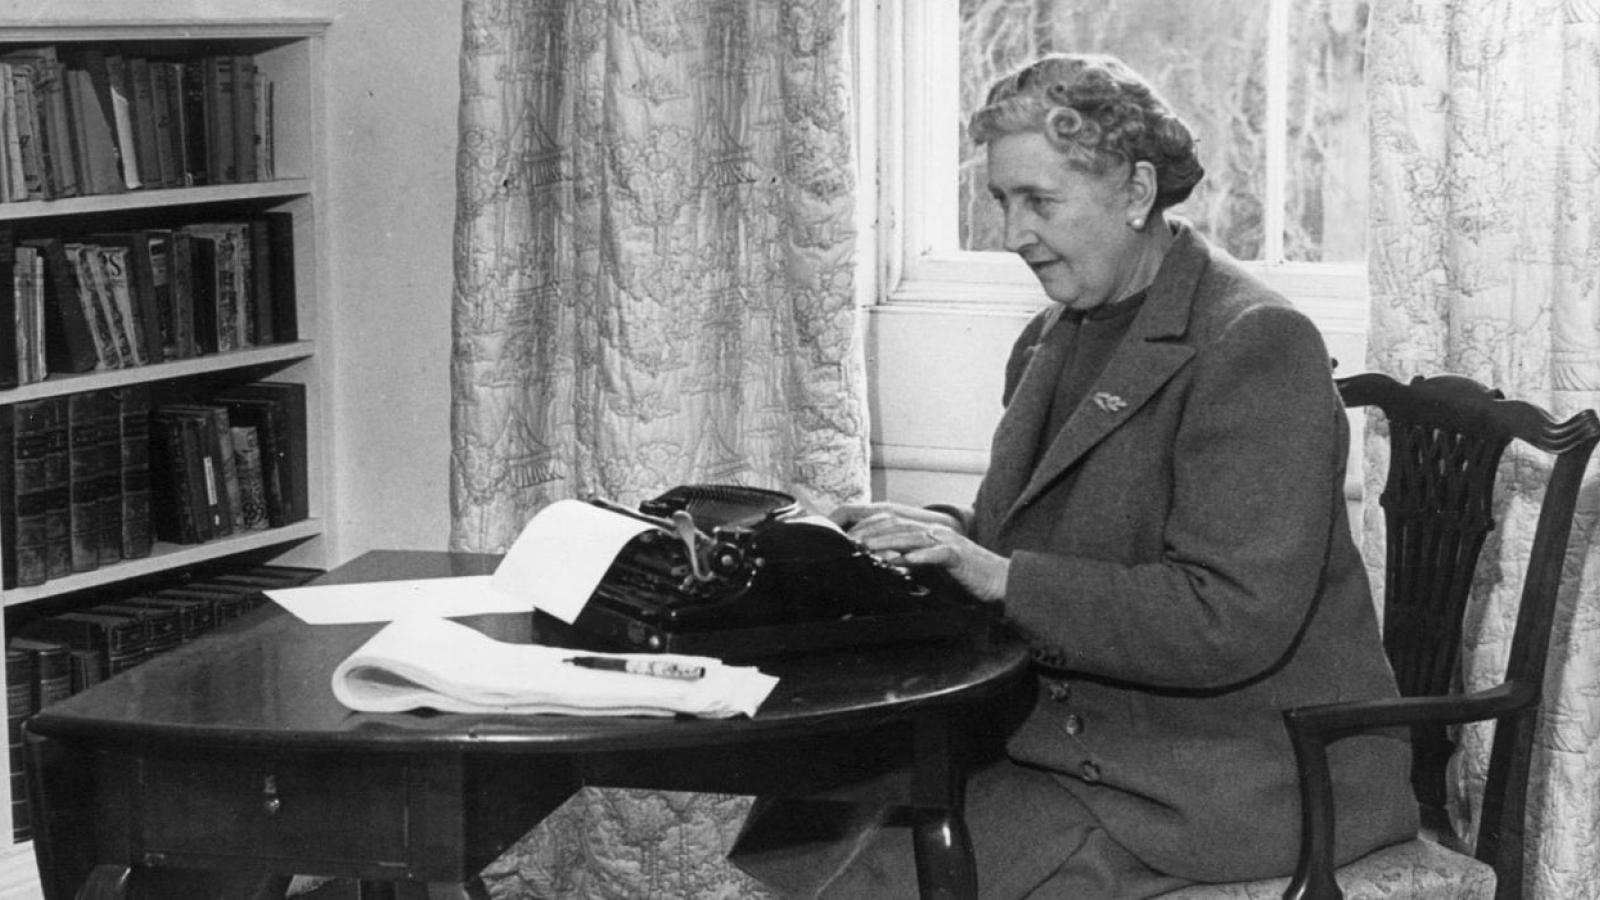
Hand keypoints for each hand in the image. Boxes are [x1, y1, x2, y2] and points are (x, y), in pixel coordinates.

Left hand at [831, 504, 1008, 603]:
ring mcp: (947, 542)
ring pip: (912, 536)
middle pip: (897, 525)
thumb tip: (883, 562)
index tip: (847, 539)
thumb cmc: (963, 579)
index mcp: (925, 533)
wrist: (997, 584)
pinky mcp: (959, 556)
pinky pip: (937, 553)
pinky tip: (903, 561)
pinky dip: (919, 556)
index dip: (868, 528)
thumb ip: (909, 563)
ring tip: (867, 549)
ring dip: (888, 542)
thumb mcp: (930, 570)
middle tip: (850, 542)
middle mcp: (934, 532)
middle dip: (871, 532)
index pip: (892, 524)